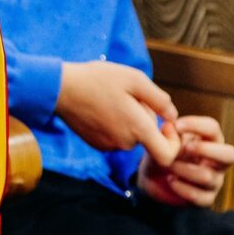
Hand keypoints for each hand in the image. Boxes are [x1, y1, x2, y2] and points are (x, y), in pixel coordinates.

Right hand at [57, 60, 181, 165]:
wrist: (59, 88)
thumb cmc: (97, 80)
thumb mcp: (135, 79)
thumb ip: (160, 100)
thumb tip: (173, 116)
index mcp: (137, 129)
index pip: (167, 155)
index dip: (174, 142)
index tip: (165, 123)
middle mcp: (124, 143)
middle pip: (147, 138)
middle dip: (145, 118)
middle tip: (129, 95)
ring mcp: (108, 145)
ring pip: (131, 135)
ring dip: (129, 120)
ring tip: (113, 98)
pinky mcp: (96, 143)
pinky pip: (115, 136)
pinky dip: (115, 123)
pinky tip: (102, 105)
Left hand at [139, 115, 233, 206]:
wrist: (152, 179)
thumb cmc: (163, 154)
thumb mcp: (162, 141)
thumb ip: (167, 133)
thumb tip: (169, 126)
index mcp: (209, 141)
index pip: (214, 129)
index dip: (197, 125)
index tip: (177, 125)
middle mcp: (217, 161)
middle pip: (231, 155)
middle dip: (207, 150)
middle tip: (186, 148)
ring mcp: (214, 180)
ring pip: (208, 177)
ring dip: (185, 170)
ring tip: (170, 166)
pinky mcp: (206, 198)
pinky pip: (201, 197)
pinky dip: (182, 188)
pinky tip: (171, 180)